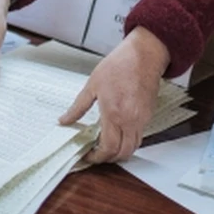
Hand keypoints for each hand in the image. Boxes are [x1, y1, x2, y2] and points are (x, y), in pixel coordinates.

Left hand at [59, 27, 169, 162]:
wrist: (144, 55)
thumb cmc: (120, 65)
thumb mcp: (93, 84)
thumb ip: (78, 106)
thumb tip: (65, 120)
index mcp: (114, 113)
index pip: (107, 148)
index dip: (96, 157)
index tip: (88, 155)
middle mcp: (130, 119)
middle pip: (122, 153)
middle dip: (108, 159)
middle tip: (96, 154)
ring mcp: (142, 118)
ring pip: (133, 147)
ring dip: (120, 151)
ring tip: (106, 145)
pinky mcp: (149, 114)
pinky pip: (139, 135)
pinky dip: (129, 140)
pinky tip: (118, 132)